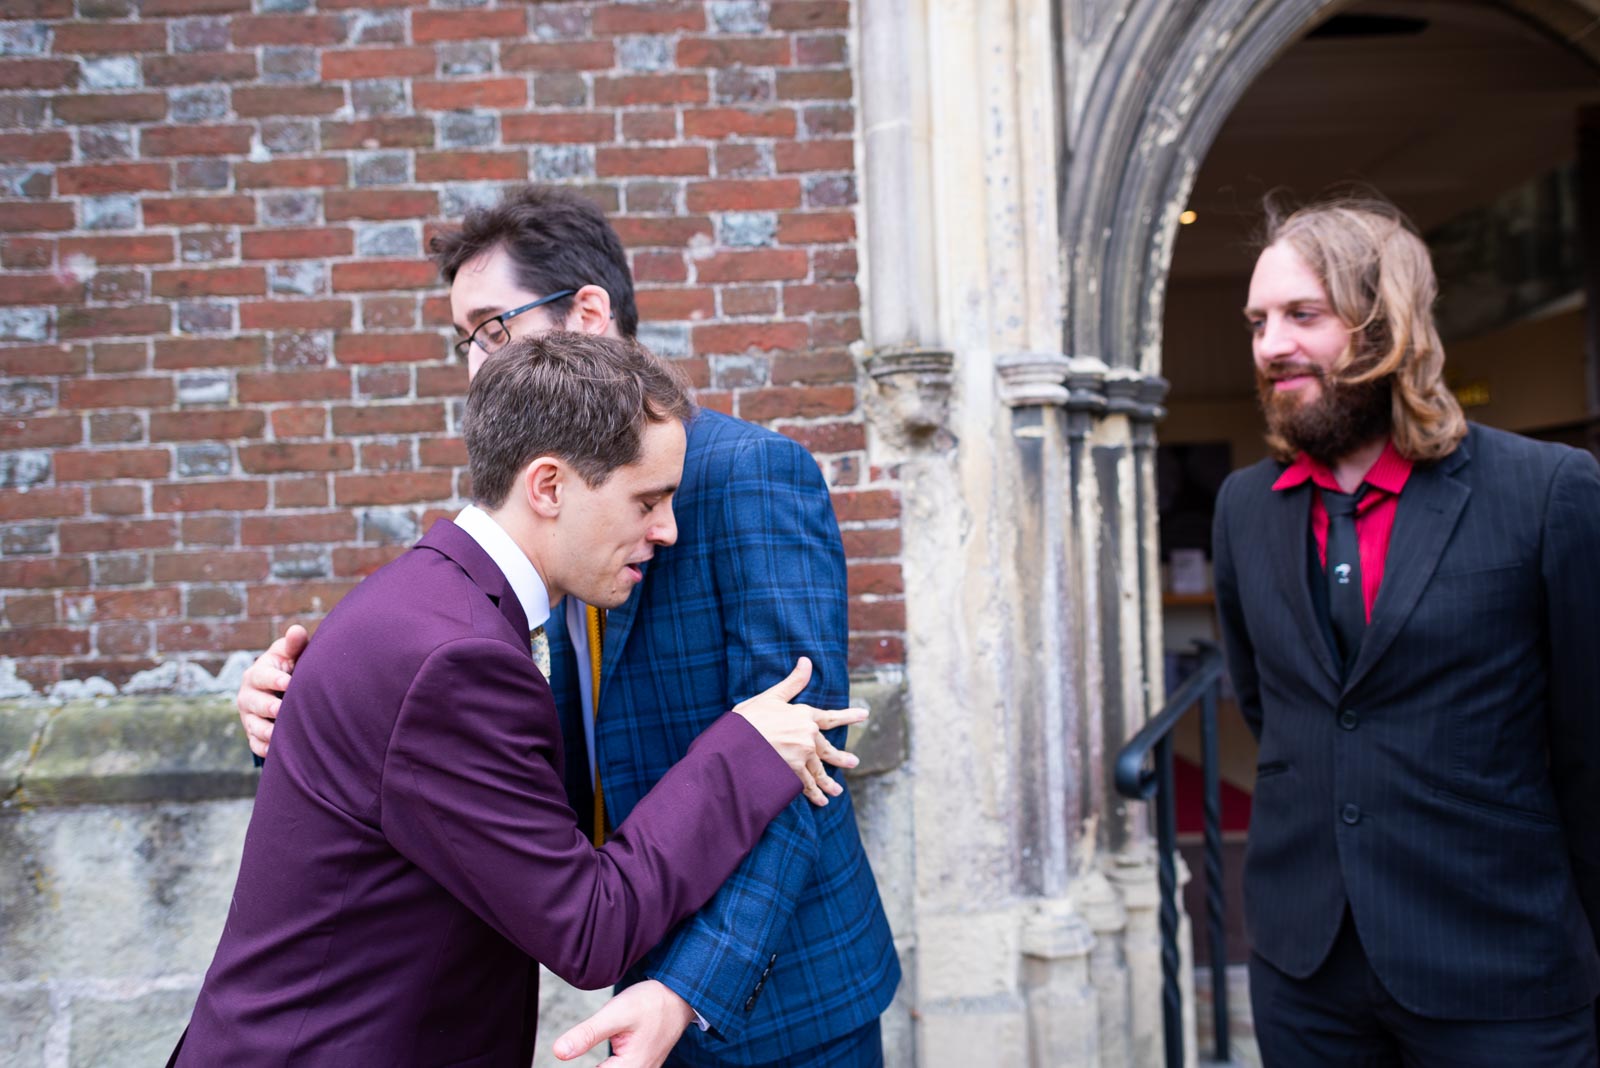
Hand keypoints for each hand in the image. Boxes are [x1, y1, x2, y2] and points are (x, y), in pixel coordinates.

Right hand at [236, 624, 307, 758]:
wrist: (282, 689)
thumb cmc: (290, 667)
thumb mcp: (290, 654)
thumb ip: (294, 644)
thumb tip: (296, 630)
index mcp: (257, 673)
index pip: (261, 676)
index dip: (274, 679)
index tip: (288, 682)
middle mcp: (248, 695)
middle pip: (254, 703)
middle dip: (267, 706)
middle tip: (282, 709)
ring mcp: (249, 717)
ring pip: (253, 726)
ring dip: (266, 731)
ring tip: (279, 734)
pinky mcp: (253, 735)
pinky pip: (256, 745)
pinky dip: (265, 748)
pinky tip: (277, 751)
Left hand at [552, 979, 694, 1066]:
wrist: (680, 995)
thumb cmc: (651, 1002)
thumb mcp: (616, 1013)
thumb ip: (587, 1034)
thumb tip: (558, 1051)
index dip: (577, 1064)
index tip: (565, 1052)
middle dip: (592, 1064)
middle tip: (578, 1047)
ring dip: (603, 1065)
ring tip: (596, 1043)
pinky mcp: (643, 1064)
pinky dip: (610, 1064)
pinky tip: (608, 1055)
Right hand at [733, 657, 866, 806]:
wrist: (734, 745)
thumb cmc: (749, 718)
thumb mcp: (771, 696)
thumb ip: (792, 683)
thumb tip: (806, 660)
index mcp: (804, 716)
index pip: (831, 717)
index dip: (849, 716)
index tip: (864, 715)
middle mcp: (808, 737)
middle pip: (828, 750)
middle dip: (841, 758)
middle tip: (853, 763)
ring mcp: (801, 757)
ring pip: (819, 771)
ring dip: (828, 783)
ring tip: (836, 792)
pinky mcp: (792, 774)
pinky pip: (806, 785)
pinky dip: (813, 794)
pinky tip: (820, 801)